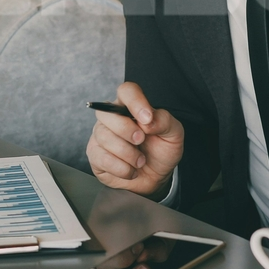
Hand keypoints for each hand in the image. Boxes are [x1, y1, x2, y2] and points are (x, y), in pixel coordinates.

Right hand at [86, 82, 182, 197]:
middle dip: (126, 130)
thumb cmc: (161, 151)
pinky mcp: (95, 155)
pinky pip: (102, 158)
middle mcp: (112, 118)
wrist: (155, 177)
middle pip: (107, 113)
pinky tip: (130, 170)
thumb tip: (148, 121)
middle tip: (141, 140)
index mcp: (131, 106)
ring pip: (104, 137)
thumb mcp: (173, 134)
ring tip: (140, 161)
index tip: (147, 118)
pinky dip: (121, 168)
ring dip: (127, 153)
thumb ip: (164, 121)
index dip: (135, 101)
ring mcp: (101, 136)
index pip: (127, 91)